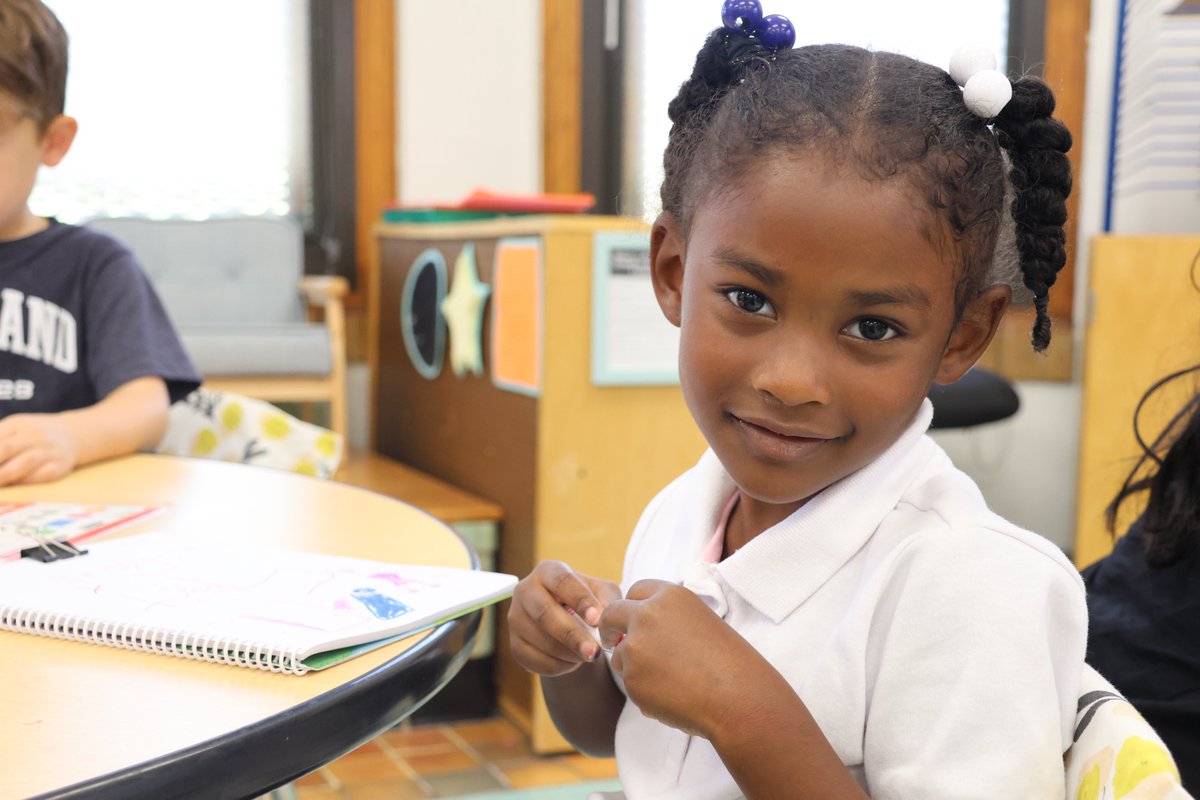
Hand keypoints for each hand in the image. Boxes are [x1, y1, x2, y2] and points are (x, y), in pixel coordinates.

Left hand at [0, 414, 76, 484]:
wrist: (73, 434)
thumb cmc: (33, 434)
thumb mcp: (14, 427)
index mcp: (18, 425)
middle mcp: (34, 436)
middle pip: (6, 449)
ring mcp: (48, 450)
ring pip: (26, 462)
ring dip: (6, 475)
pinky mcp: (60, 466)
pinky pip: (44, 474)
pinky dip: (29, 480)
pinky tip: (17, 486)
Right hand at [508, 560, 621, 677]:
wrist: (569, 623)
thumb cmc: (589, 602)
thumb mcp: (603, 594)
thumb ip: (608, 601)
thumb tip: (604, 619)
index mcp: (548, 571)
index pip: (562, 581)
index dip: (580, 600)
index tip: (597, 620)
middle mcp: (525, 590)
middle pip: (544, 613)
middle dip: (572, 635)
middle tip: (594, 652)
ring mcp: (516, 618)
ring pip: (541, 640)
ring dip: (569, 653)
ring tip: (590, 656)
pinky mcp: (514, 644)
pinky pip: (536, 660)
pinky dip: (559, 666)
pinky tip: (573, 662)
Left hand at [600, 579, 767, 738]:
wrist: (738, 696)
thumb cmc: (730, 662)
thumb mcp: (700, 621)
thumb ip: (668, 620)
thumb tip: (637, 630)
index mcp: (669, 595)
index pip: (636, 591)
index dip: (631, 606)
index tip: (629, 618)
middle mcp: (647, 615)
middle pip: (611, 614)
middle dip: (609, 627)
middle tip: (611, 639)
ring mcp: (635, 646)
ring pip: (619, 655)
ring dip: (632, 666)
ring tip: (670, 681)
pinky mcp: (631, 678)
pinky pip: (630, 683)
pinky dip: (644, 691)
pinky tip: (672, 697)